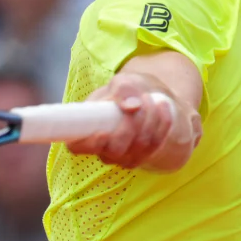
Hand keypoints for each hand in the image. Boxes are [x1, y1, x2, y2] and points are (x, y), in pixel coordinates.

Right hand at [65, 74, 179, 168]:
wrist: (146, 99)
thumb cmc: (126, 92)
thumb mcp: (122, 82)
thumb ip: (122, 89)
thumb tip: (130, 106)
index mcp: (86, 131)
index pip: (77, 146)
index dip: (88, 144)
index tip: (102, 133)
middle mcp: (103, 149)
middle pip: (115, 150)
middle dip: (131, 126)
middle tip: (140, 101)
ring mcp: (123, 157)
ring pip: (138, 146)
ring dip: (149, 120)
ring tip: (150, 97)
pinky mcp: (143, 156)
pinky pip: (155, 144)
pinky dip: (161, 124)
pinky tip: (163, 106)